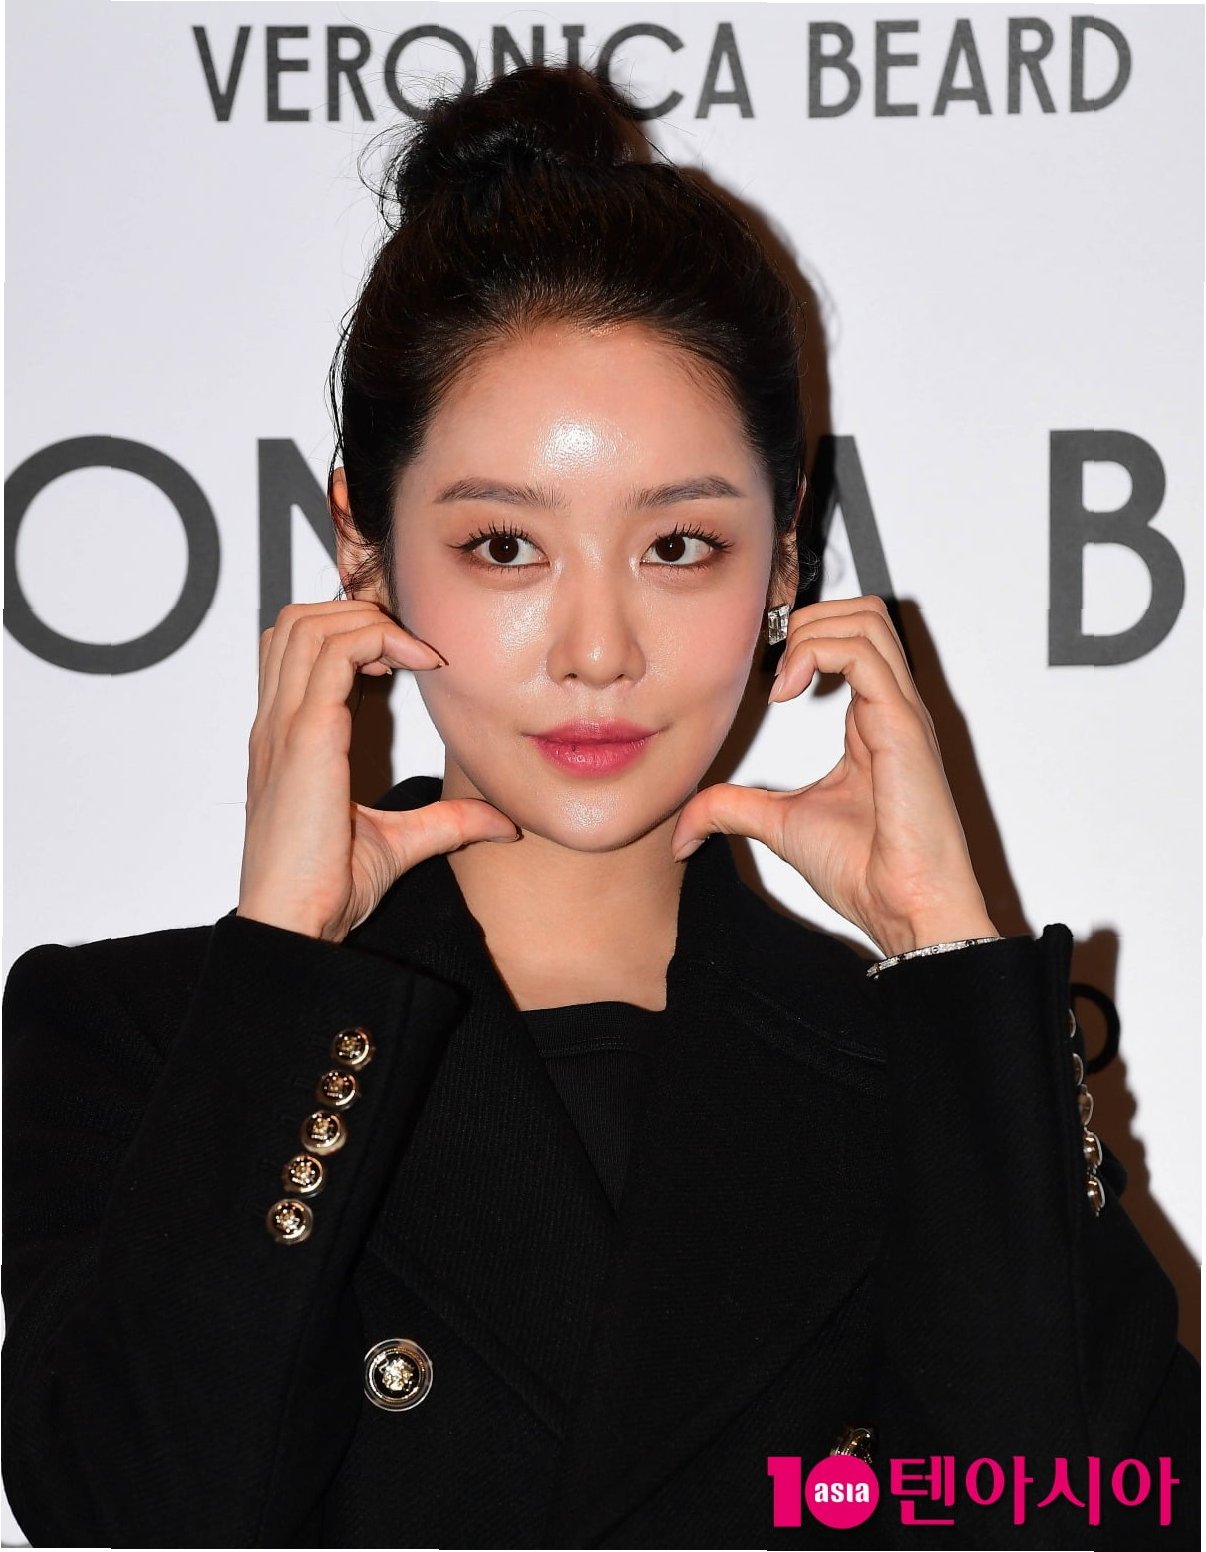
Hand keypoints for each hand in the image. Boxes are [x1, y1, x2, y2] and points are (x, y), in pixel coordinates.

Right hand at [238, 600, 519, 941]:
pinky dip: (380, 638)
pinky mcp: (305, 738)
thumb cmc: (326, 890)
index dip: (349, 632)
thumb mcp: (398, 845)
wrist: (295, 925)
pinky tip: (424, 664)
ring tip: (415, 650)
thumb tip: (501, 823)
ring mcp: (285, 727)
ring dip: (367, 619)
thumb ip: (446, 824)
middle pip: (296, 620)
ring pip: (308, 623)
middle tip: (411, 643)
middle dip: (356, 611)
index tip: (404, 658)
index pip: (296, 648)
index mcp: (285, 740)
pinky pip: (334, 654)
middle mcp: (277, 725)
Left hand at [669, 595, 997, 957]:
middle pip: (865, 611)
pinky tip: (788, 692)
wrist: (903, 908)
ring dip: (810, 632)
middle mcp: (892, 707)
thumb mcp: (779, 825)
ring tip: (782, 679)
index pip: (849, 638)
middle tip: (773, 668)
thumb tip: (682, 828)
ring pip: (867, 618)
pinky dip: (817, 654)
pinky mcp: (902, 724)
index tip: (766, 682)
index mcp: (872, 721)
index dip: (801, 638)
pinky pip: (864, 652)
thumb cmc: (866, 870)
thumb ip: (732, 810)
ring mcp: (901, 711)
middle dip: (808, 620)